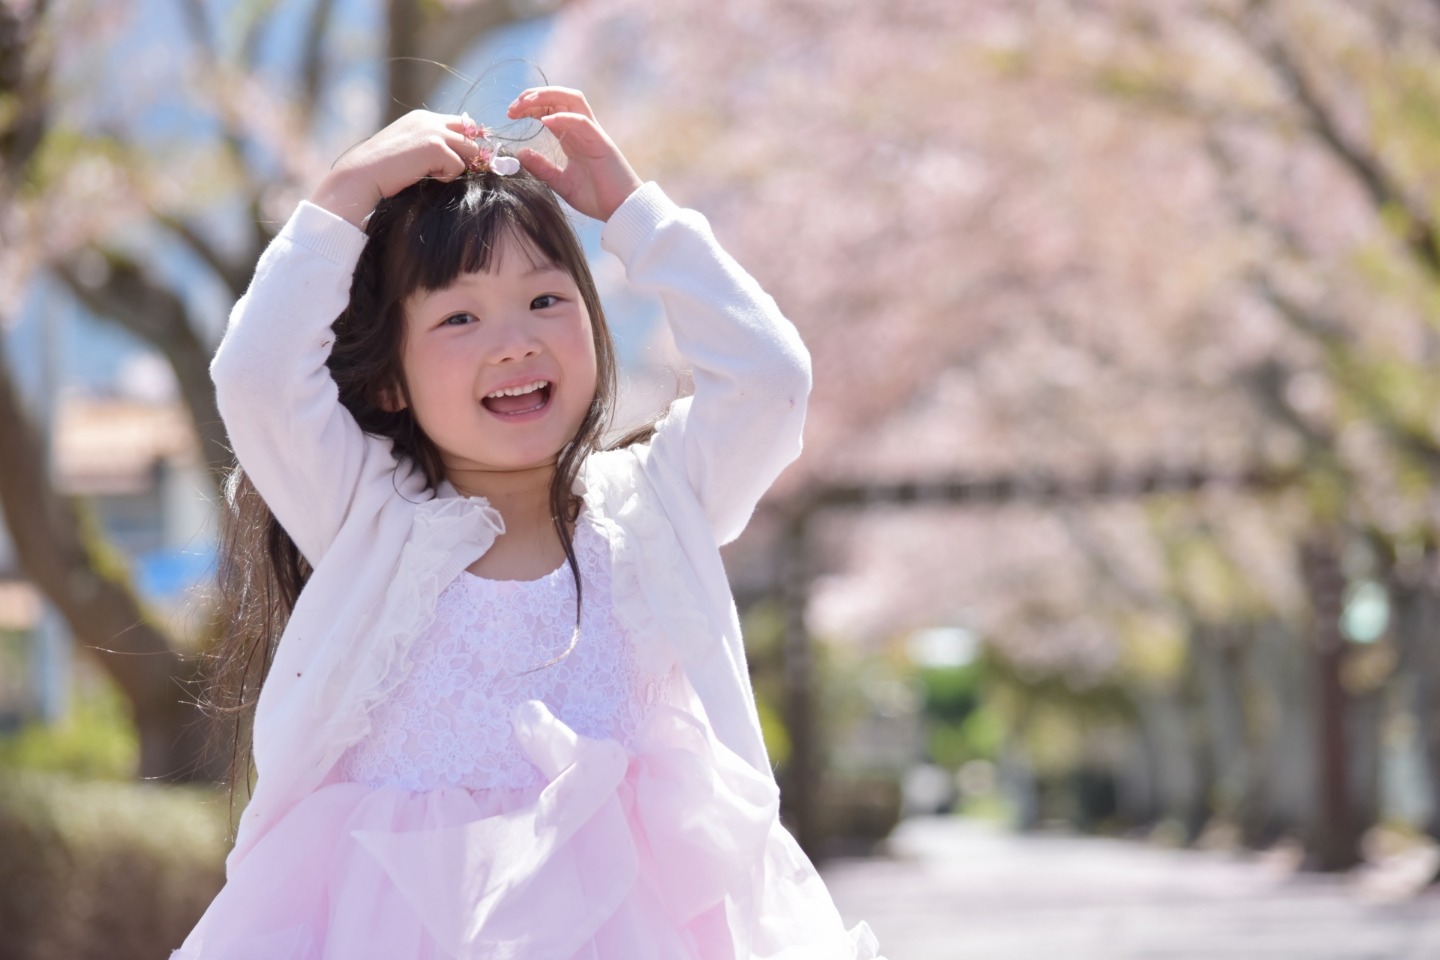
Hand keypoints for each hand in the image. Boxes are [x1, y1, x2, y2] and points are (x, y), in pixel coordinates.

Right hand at [310, 110, 484, 227]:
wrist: (363, 175)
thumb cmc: (382, 170)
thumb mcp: (407, 149)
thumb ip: (429, 146)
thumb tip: (458, 158)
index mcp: (422, 118)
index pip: (461, 124)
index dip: (464, 143)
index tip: (458, 161)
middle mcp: (430, 120)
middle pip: (471, 135)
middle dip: (467, 155)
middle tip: (450, 171)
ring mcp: (434, 131)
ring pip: (470, 150)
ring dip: (456, 166)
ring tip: (432, 173)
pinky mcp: (436, 147)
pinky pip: (459, 167)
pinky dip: (446, 177)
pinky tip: (424, 176)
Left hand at [507, 87, 642, 221]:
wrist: (621, 211)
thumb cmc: (596, 197)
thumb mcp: (560, 182)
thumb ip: (542, 168)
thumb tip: (520, 154)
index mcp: (573, 137)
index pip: (550, 109)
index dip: (529, 106)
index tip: (510, 114)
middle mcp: (582, 130)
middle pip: (559, 98)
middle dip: (534, 95)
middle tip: (512, 107)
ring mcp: (593, 134)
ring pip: (572, 100)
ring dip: (547, 96)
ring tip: (525, 103)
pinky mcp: (601, 142)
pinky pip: (581, 121)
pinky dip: (562, 117)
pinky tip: (544, 121)